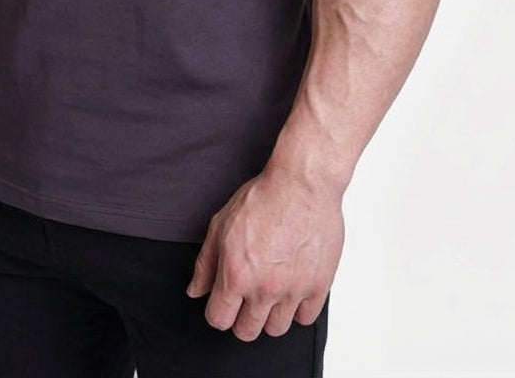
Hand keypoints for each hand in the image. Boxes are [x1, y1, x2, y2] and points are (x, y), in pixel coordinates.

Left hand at [186, 168, 344, 341]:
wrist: (302, 184)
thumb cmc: (262, 198)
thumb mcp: (221, 224)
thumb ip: (206, 263)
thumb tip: (196, 291)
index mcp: (236, 275)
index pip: (219, 320)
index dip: (218, 312)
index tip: (224, 302)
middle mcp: (264, 289)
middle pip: (247, 331)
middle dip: (242, 317)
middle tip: (247, 297)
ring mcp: (293, 290)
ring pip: (277, 329)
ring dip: (271, 314)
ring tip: (271, 290)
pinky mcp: (319, 286)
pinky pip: (306, 318)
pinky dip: (298, 307)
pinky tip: (292, 286)